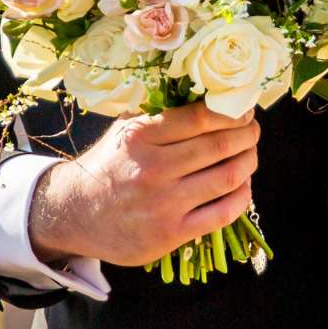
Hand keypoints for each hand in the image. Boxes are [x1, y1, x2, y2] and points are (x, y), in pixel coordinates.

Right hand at [26, 102, 259, 266]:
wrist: (74, 213)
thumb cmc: (109, 165)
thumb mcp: (124, 130)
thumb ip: (160, 114)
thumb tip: (211, 94)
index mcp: (141, 136)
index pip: (202, 117)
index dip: (233, 112)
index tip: (245, 110)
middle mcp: (153, 169)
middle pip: (221, 146)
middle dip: (247, 135)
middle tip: (253, 131)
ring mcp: (163, 204)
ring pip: (228, 177)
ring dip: (249, 162)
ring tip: (250, 154)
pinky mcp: (171, 234)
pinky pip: (223, 212)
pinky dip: (242, 196)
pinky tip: (243, 185)